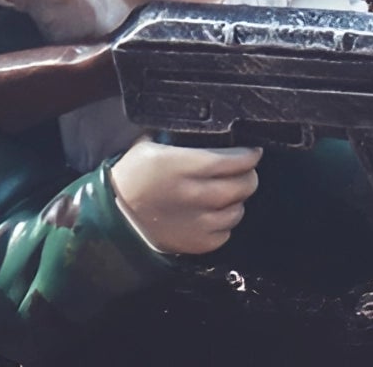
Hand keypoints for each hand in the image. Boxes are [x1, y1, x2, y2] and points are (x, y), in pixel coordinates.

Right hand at [110, 140, 261, 255]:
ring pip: (237, 211)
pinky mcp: (197, 244)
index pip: (230, 160)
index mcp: (182, 166)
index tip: (254, 151)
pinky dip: (226, 222)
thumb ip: (180, 137)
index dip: (248, 156)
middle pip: (241, 186)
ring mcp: (197, 222)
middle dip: (249, 176)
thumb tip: (207, 128)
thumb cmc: (135, 174)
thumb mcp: (151, 144)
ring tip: (230, 192)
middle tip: (246, 170)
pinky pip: (226, 232)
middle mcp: (193, 195)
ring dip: (238, 200)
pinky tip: (216, 212)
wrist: (118, 216)